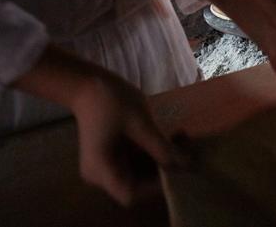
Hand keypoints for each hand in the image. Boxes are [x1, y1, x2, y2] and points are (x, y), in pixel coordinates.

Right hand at [14, 45, 181, 206]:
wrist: (88, 81)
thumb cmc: (110, 99)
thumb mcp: (140, 122)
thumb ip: (161, 147)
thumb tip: (186, 164)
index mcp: (101, 170)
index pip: (131, 194)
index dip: (155, 187)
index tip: (176, 169)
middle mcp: (101, 174)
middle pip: (137, 184)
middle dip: (163, 169)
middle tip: (186, 151)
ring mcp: (106, 164)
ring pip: (140, 171)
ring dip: (162, 158)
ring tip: (182, 139)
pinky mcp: (113, 153)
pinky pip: (135, 160)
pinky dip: (154, 150)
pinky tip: (171, 136)